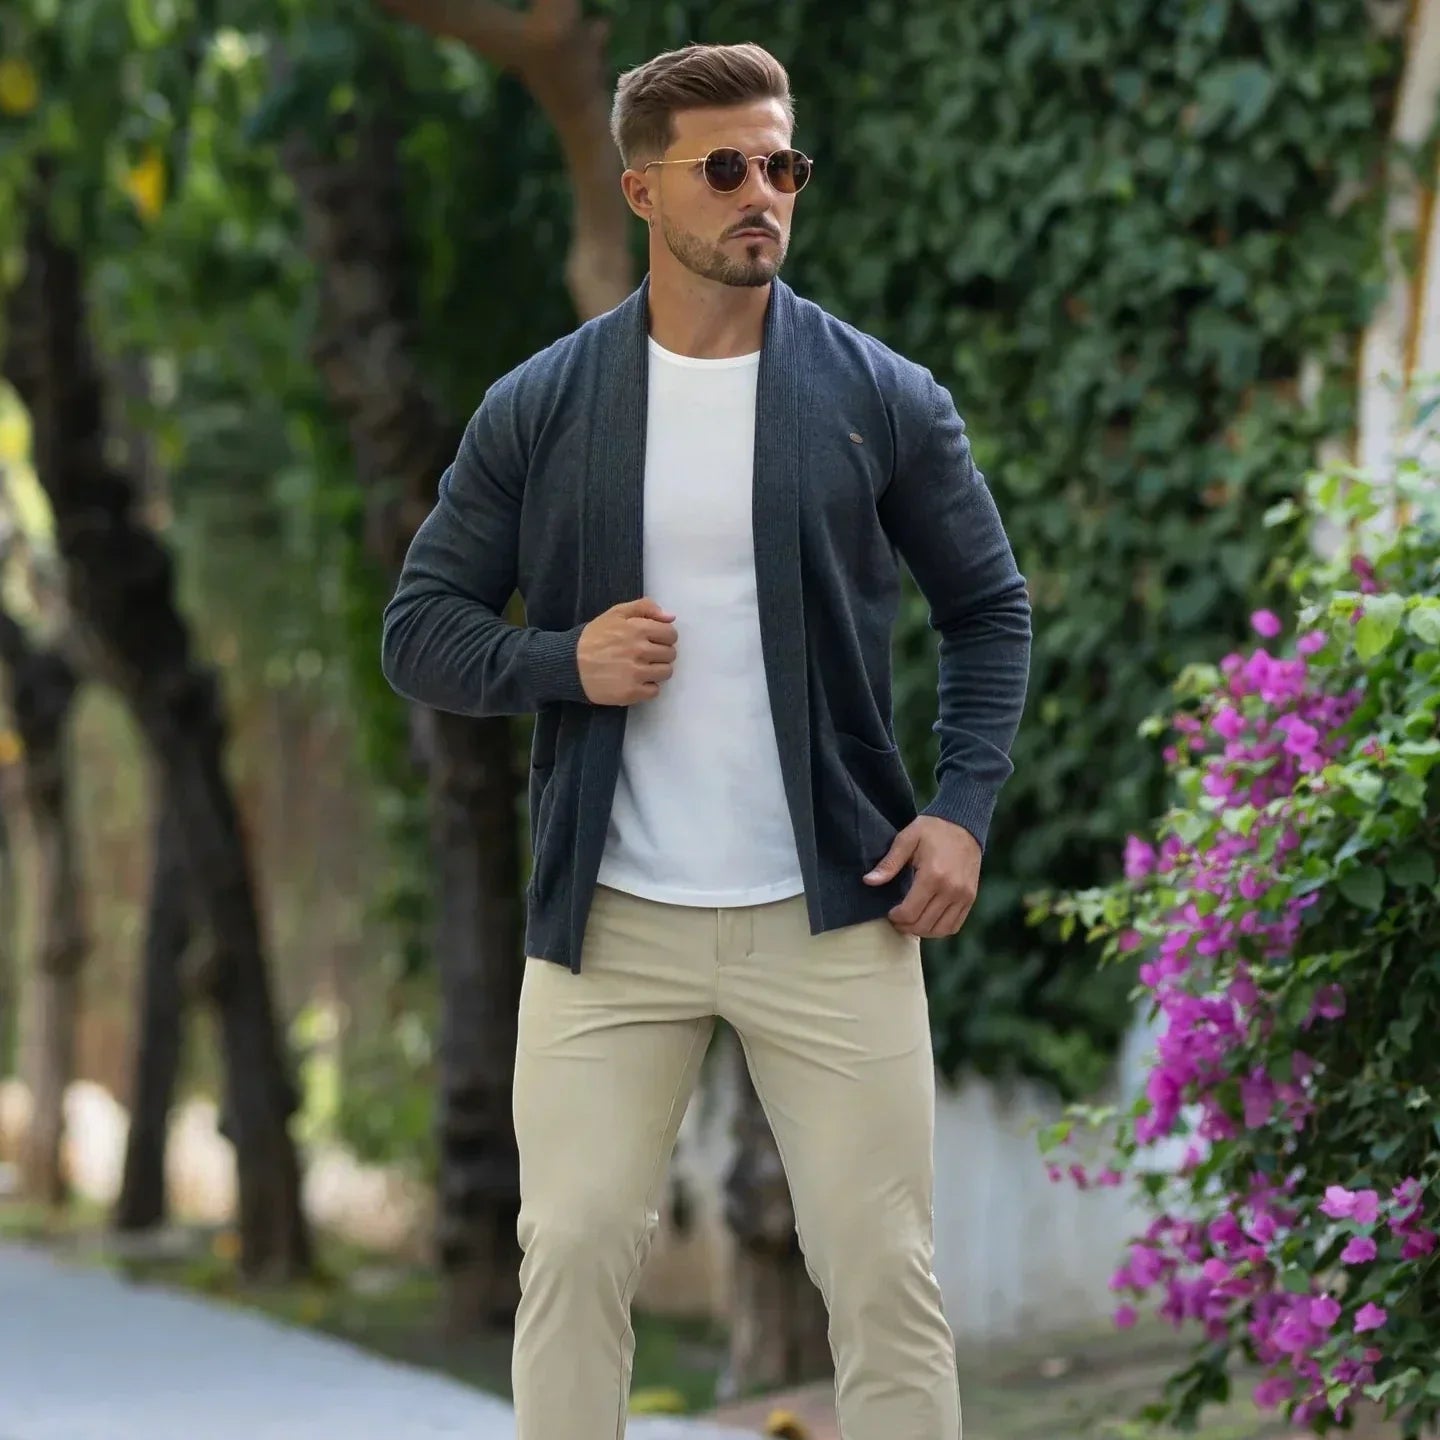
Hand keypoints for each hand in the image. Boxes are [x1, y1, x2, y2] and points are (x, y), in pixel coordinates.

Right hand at [577, 597, 677, 705]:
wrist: (569, 664)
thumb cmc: (594, 638)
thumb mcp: (616, 613)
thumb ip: (644, 608)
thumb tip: (670, 617)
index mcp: (638, 628)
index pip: (671, 634)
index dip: (664, 637)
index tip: (653, 640)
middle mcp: (640, 650)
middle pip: (670, 654)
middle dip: (660, 653)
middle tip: (645, 654)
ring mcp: (636, 673)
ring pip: (666, 672)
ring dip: (657, 670)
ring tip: (641, 668)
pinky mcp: (631, 692)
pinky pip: (655, 691)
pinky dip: (648, 687)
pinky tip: (635, 681)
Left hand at [863, 816, 980, 938]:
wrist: (964, 824)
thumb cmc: (932, 830)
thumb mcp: (907, 839)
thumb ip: (889, 863)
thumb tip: (868, 881)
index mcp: (933, 875)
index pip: (910, 912)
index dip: (896, 917)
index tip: (889, 912)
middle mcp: (951, 889)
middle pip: (923, 924)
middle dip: (905, 926)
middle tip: (896, 919)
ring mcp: (963, 896)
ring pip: (939, 930)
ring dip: (922, 930)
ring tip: (910, 921)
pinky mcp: (970, 898)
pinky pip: (954, 926)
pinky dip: (939, 929)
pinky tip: (927, 920)